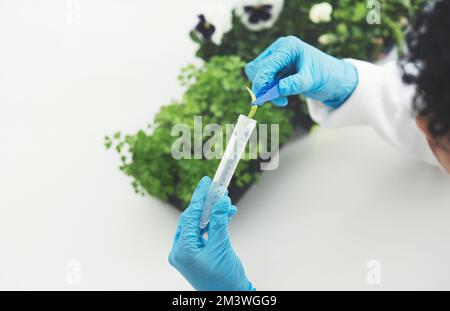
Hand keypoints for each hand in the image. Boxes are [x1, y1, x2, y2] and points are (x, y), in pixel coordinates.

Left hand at [169, 176, 254, 290]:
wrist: (228, 297)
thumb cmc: (224, 280)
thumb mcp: (221, 248)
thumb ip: (220, 223)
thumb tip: (221, 202)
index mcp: (183, 250)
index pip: (190, 217)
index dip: (200, 198)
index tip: (207, 183)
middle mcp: (180, 251)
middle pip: (191, 219)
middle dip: (206, 205)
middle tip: (217, 190)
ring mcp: (187, 253)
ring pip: (197, 225)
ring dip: (211, 214)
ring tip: (226, 205)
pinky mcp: (194, 255)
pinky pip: (201, 233)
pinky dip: (212, 224)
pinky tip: (223, 217)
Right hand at [245, 36, 358, 107]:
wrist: (332, 78)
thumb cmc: (324, 76)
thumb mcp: (311, 81)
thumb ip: (295, 84)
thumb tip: (278, 89)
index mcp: (288, 47)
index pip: (265, 65)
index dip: (261, 82)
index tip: (261, 99)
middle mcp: (279, 48)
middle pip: (256, 68)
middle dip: (263, 86)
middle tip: (278, 100)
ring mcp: (276, 56)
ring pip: (257, 74)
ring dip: (265, 90)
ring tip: (282, 99)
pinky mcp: (275, 65)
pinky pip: (263, 78)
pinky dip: (268, 90)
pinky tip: (281, 95)